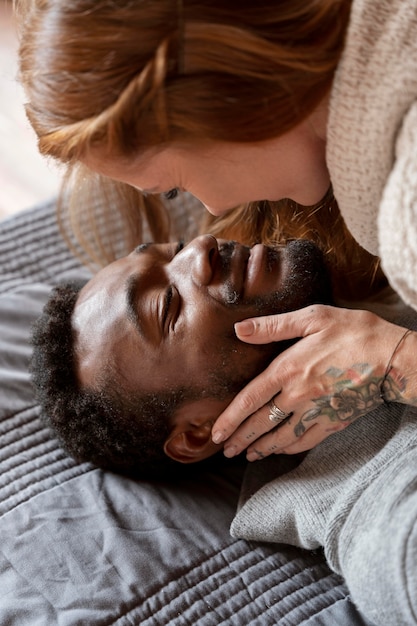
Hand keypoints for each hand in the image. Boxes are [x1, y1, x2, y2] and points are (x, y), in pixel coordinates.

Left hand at [211, 305, 409, 460]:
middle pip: (261, 423)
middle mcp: (298, 395)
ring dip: (260, 448)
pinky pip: (304, 441)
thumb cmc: (353, 331)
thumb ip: (273, 327)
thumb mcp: (312, 318)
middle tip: (224, 450)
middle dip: (240, 439)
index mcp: (288, 369)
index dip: (230, 419)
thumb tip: (239, 330)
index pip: (249, 400)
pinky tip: (278, 451)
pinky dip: (287, 449)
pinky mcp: (334, 422)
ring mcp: (316, 412)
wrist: (393, 357)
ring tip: (245, 455)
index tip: (215, 433)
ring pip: (280, 437)